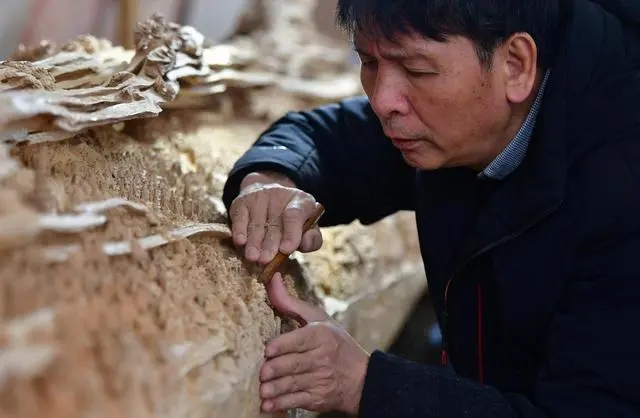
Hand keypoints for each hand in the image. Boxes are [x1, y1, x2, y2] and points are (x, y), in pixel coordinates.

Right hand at [229, 171, 323, 264]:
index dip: (292, 232)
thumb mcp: (308, 226)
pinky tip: (240, 241)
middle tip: (266, 260)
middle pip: (275, 224)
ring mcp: (260, 198)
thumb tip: (305, 244)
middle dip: (270, 244)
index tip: (286, 249)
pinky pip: (240, 217)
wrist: (269, 197)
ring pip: (257, 224)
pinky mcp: (242, 202)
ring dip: (254, 242)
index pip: (296, 215)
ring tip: (252, 257)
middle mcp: (281, 196)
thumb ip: (312, 238)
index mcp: (303, 202)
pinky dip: (239, 230)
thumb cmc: (292, 221)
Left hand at [260, 273, 369, 414]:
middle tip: (262, 373)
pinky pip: (296, 402)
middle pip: (293, 364)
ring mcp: (320, 380)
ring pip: (292, 384)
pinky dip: (280, 404)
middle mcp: (322, 358)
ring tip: (262, 389)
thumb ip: (290, 302)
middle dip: (275, 370)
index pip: (300, 341)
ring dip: (274, 389)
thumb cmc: (334, 342)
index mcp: (322, 335)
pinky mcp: (318, 398)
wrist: (360, 378)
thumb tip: (271, 278)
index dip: (282, 346)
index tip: (268, 350)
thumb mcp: (318, 319)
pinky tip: (267, 404)